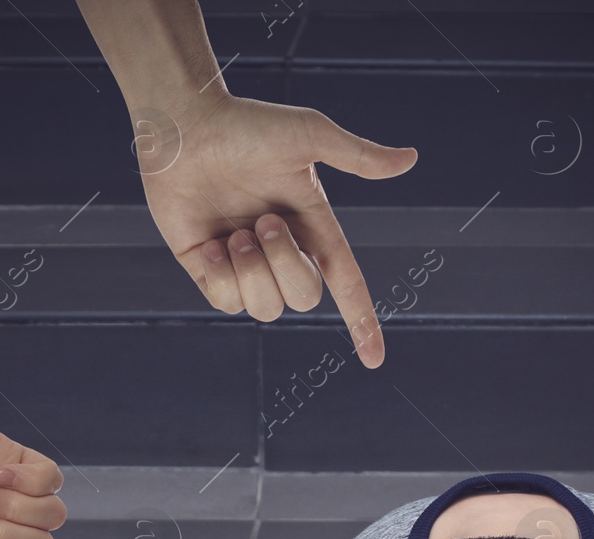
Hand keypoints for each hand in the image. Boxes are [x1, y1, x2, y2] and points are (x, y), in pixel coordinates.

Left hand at [134, 93, 416, 365]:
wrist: (182, 126)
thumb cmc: (246, 123)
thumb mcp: (310, 135)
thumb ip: (359, 156)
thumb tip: (411, 159)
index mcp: (312, 226)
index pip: (346, 283)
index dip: (362, 322)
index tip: (375, 360)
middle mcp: (282, 250)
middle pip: (304, 298)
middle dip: (286, 266)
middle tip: (263, 222)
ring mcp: (245, 264)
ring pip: (266, 308)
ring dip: (252, 270)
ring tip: (235, 232)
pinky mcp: (209, 271)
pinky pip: (227, 303)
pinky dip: (222, 276)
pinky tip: (211, 244)